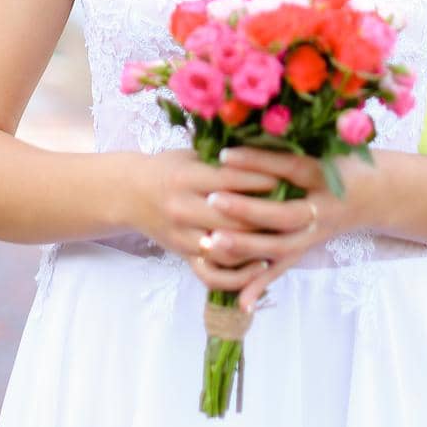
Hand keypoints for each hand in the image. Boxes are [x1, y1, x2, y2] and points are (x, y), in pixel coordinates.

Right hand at [127, 148, 294, 297]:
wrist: (130, 194)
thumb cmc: (169, 168)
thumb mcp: (190, 155)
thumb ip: (222, 159)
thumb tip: (268, 152)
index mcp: (185, 177)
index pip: (229, 180)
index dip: (259, 179)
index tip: (286, 177)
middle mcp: (182, 208)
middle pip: (232, 217)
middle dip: (267, 214)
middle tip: (296, 209)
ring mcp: (182, 236)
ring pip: (227, 248)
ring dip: (259, 246)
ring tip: (286, 238)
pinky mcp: (182, 256)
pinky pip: (213, 274)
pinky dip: (239, 274)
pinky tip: (261, 265)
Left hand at [208, 143, 356, 310]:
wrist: (377, 193)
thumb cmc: (343, 160)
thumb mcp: (323, 145)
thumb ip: (287, 141)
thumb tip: (244, 128)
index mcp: (326, 176)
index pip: (289, 168)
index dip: (257, 161)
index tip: (223, 155)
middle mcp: (322, 210)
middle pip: (284, 214)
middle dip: (247, 209)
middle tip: (212, 200)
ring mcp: (314, 235)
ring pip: (280, 247)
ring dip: (246, 248)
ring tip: (211, 243)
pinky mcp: (306, 251)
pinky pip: (282, 271)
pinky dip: (261, 287)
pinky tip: (239, 301)